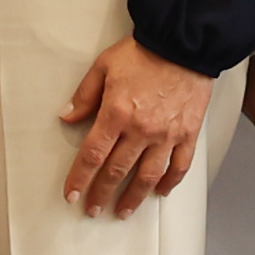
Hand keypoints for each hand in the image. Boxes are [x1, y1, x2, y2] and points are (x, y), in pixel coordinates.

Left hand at [57, 37, 215, 215]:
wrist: (184, 43)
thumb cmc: (144, 53)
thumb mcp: (104, 66)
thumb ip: (85, 95)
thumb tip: (67, 117)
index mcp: (116, 114)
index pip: (92, 155)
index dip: (80, 179)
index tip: (72, 195)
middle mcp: (140, 130)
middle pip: (117, 171)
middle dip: (102, 194)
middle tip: (93, 210)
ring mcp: (166, 135)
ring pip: (147, 176)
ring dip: (134, 197)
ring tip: (123, 211)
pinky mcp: (187, 134)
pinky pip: (179, 166)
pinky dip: (170, 182)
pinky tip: (161, 193)